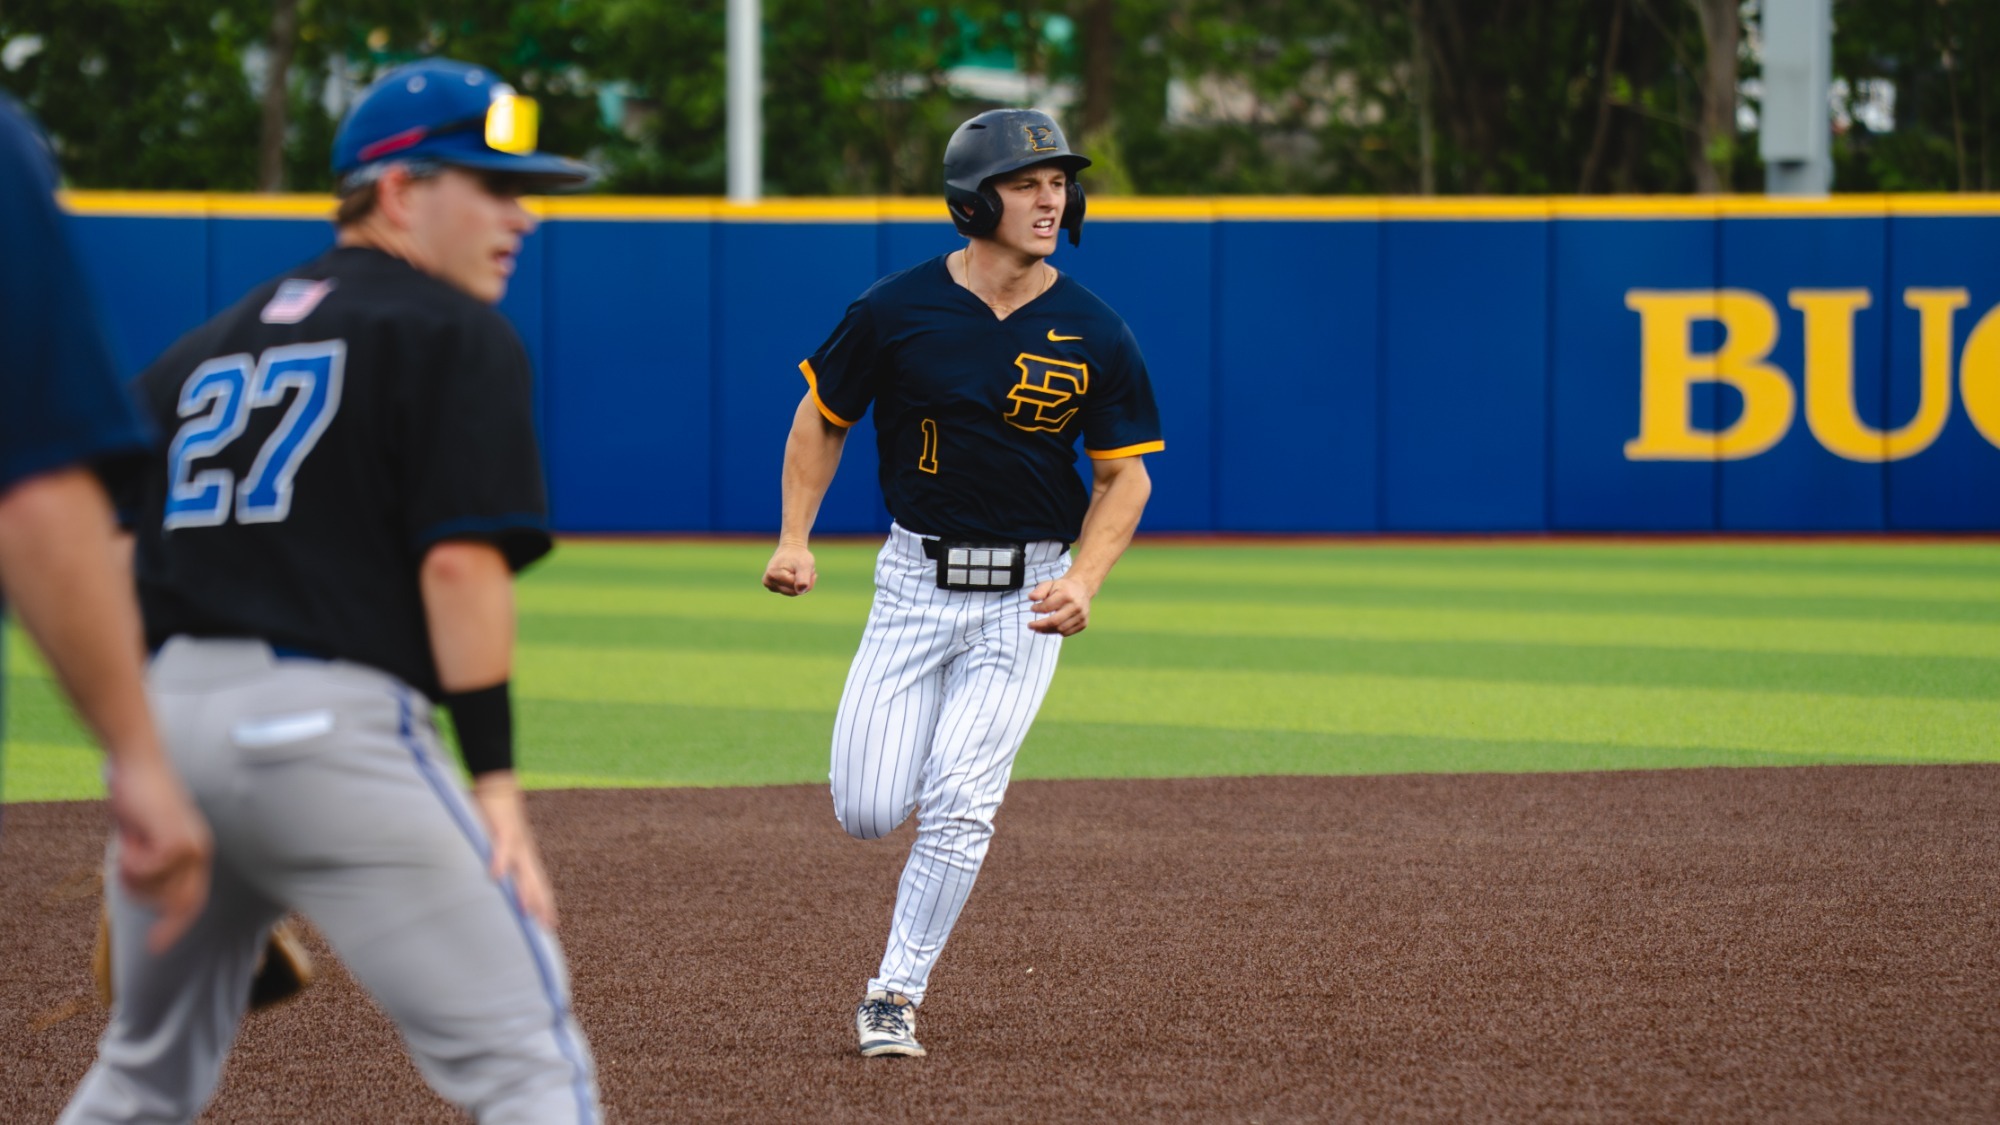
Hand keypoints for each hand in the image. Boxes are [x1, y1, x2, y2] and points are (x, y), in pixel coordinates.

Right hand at [107, 751, 211, 952]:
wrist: (137, 765)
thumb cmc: (136, 799)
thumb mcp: (142, 838)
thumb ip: (148, 865)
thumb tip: (143, 891)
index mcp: (195, 853)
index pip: (192, 900)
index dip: (175, 925)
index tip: (156, 948)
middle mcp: (200, 853)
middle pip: (174, 902)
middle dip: (144, 896)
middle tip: (123, 865)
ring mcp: (192, 848)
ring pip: (156, 888)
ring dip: (132, 873)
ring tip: (129, 843)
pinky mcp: (177, 842)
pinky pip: (147, 871)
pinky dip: (131, 860)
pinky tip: (131, 837)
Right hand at [472, 772, 557, 928]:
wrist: (499, 787)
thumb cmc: (499, 818)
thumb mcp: (503, 845)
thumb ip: (502, 863)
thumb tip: (498, 882)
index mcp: (526, 857)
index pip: (539, 885)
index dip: (545, 904)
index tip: (550, 925)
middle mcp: (525, 852)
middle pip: (536, 883)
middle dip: (541, 906)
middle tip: (545, 928)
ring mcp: (515, 842)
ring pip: (522, 870)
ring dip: (524, 891)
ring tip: (527, 911)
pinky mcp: (501, 830)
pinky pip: (500, 847)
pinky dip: (499, 861)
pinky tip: (496, 876)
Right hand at [763, 542, 816, 595]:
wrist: (791, 549)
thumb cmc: (798, 556)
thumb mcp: (805, 564)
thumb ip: (803, 578)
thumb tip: (800, 592)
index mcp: (773, 575)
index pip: (795, 588)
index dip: (806, 580)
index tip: (808, 569)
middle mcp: (767, 582)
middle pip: (793, 592)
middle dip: (804, 583)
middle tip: (805, 570)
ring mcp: (769, 585)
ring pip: (792, 593)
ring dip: (801, 583)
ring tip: (800, 571)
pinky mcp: (773, 587)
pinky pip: (790, 592)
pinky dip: (796, 585)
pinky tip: (796, 575)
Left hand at [1028, 574, 1092, 635]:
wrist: (1082, 588)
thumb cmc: (1063, 587)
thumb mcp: (1050, 584)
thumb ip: (1039, 591)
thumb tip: (1030, 597)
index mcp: (1066, 595)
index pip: (1047, 607)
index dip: (1037, 609)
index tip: (1032, 608)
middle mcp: (1076, 606)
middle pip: (1054, 621)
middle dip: (1039, 625)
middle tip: (1030, 626)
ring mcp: (1081, 616)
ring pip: (1060, 629)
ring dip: (1046, 630)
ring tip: (1038, 628)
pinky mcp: (1084, 623)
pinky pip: (1067, 632)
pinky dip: (1057, 632)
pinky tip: (1050, 628)